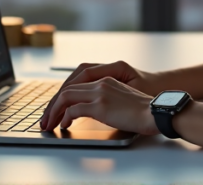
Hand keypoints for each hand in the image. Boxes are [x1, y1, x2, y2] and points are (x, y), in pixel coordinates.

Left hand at [39, 76, 159, 134]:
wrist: (156, 111)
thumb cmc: (144, 109)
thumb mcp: (123, 97)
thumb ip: (107, 98)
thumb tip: (91, 110)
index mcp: (107, 78)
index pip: (76, 81)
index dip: (63, 95)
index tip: (56, 107)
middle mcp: (101, 82)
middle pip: (67, 88)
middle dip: (53, 104)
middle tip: (46, 118)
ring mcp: (100, 92)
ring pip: (66, 96)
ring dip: (54, 110)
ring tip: (50, 123)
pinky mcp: (100, 105)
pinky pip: (74, 109)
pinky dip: (65, 117)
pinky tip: (64, 124)